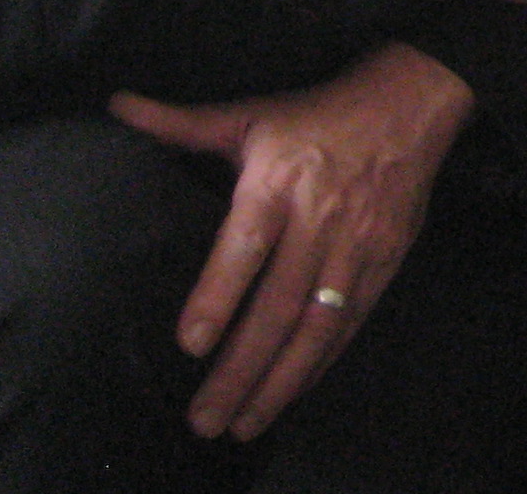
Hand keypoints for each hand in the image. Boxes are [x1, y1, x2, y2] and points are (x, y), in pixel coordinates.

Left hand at [110, 42, 471, 443]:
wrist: (409, 101)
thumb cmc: (316, 113)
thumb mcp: (250, 114)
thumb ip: (182, 124)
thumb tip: (117, 107)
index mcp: (279, 179)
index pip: (246, 245)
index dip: (219, 295)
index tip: (190, 345)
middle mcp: (319, 217)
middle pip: (278, 305)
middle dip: (240, 369)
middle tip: (203, 420)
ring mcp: (357, 244)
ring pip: (317, 326)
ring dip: (279, 382)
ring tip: (242, 425)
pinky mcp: (386, 259)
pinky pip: (350, 322)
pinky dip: (320, 363)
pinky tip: (291, 392)